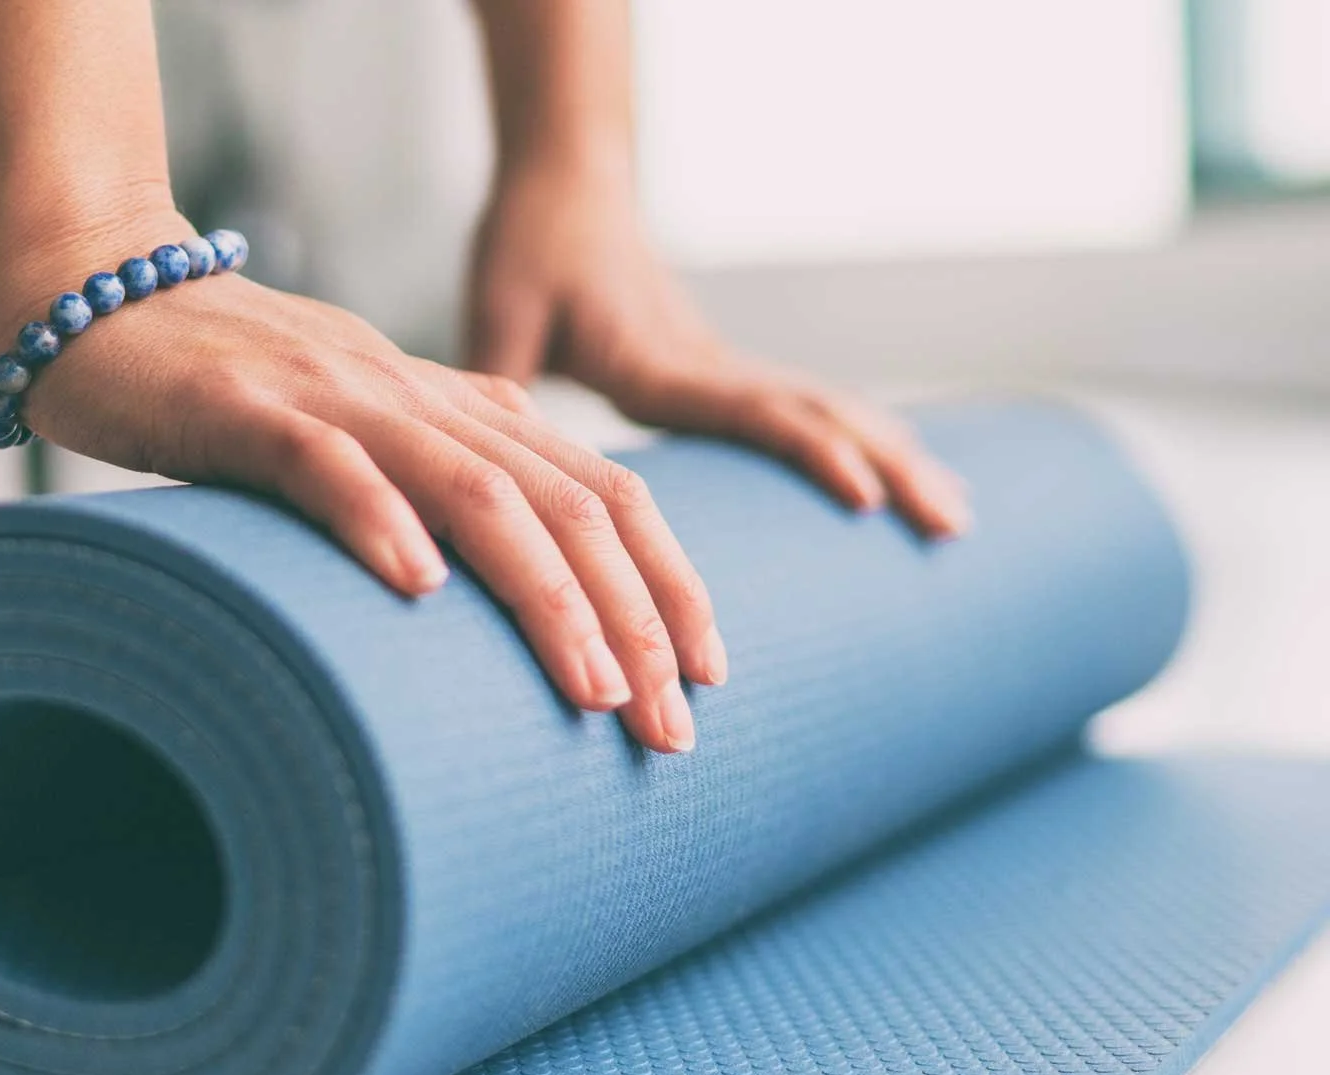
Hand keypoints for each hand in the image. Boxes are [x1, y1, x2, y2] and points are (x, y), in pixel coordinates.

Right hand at [0, 216, 723, 752]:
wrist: (101, 298)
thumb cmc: (231, 390)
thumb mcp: (361, 438)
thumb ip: (431, 488)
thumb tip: (488, 596)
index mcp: (460, 411)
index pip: (603, 490)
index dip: (668, 579)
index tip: (709, 675)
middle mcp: (421, 400)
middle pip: (566, 503)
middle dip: (636, 617)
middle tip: (669, 725)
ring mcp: (339, 399)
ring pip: (475, 490)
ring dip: (545, 592)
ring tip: (592, 686)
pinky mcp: (246, 409)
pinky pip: (326, 464)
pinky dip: (378, 520)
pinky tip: (417, 589)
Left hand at [463, 164, 971, 537]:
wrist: (567, 185)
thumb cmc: (529, 246)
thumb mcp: (499, 310)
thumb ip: (495, 374)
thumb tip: (480, 464)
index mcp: (657, 359)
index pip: (749, 406)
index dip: (808, 449)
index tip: (865, 495)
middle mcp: (706, 364)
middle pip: (816, 413)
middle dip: (888, 469)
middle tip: (952, 528)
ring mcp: (723, 366)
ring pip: (827, 410)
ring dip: (895, 458)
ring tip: (957, 519)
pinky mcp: (722, 372)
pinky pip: (807, 408)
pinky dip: (864, 442)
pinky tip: (900, 478)